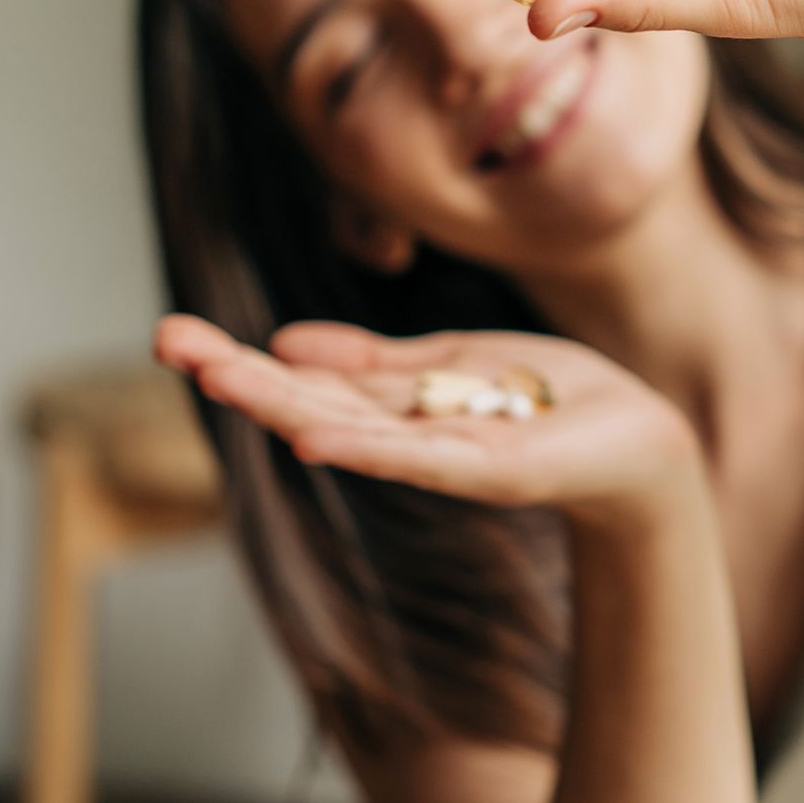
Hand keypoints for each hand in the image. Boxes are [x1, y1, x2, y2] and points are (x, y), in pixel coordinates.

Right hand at [154, 314, 704, 532]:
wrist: (639, 441)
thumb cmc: (550, 400)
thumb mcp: (453, 362)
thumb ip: (375, 360)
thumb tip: (287, 342)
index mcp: (396, 404)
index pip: (304, 377)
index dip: (240, 357)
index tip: (173, 333)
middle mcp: (405, 433)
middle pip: (308, 399)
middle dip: (238, 373)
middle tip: (164, 341)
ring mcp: (444, 455)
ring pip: (349, 425)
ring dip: (279, 401)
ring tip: (216, 375)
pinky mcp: (492, 469)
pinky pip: (418, 457)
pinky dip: (364, 445)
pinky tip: (310, 433)